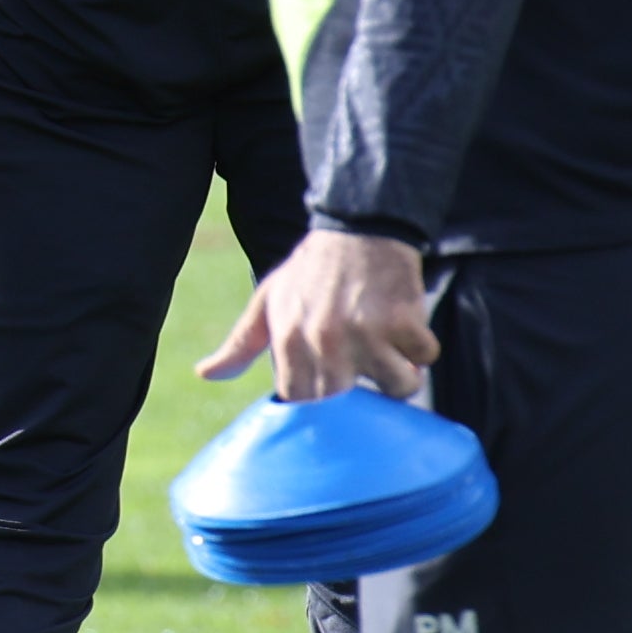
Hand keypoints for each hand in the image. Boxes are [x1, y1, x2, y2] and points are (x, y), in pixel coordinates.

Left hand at [203, 223, 437, 399]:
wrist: (358, 228)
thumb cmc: (310, 272)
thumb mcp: (268, 301)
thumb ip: (240, 343)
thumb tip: (206, 375)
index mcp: (289, 339)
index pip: (302, 402)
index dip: (322, 404)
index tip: (333, 393)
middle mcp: (326, 341)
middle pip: (350, 404)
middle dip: (363, 394)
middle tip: (365, 367)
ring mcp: (367, 333)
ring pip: (398, 386)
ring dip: (400, 371)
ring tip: (389, 346)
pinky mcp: (404, 322)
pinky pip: (425, 359)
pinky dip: (422, 348)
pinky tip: (407, 326)